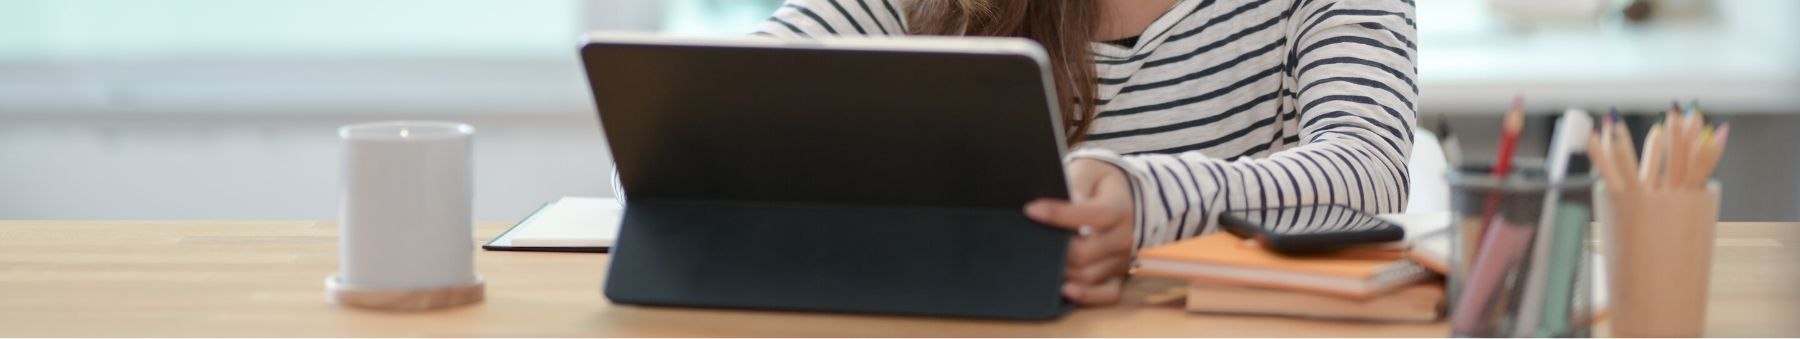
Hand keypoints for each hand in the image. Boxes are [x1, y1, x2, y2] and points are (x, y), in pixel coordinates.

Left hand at [1024, 159, 1135, 305]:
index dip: (1060, 214)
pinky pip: (1107, 295)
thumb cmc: (1097, 183)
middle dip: (1054, 249)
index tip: (1031, 209)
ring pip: (1089, 275)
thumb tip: (1064, 201)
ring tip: (1035, 263)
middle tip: (1029, 243)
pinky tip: (1065, 291)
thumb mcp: (1088, 171)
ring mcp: (1121, 260)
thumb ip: (1076, 183)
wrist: (1122, 197)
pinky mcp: (1118, 276)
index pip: (1092, 214)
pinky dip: (1087, 297)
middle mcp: (1123, 237)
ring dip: (1061, 272)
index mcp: (1118, 208)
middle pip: (1085, 252)